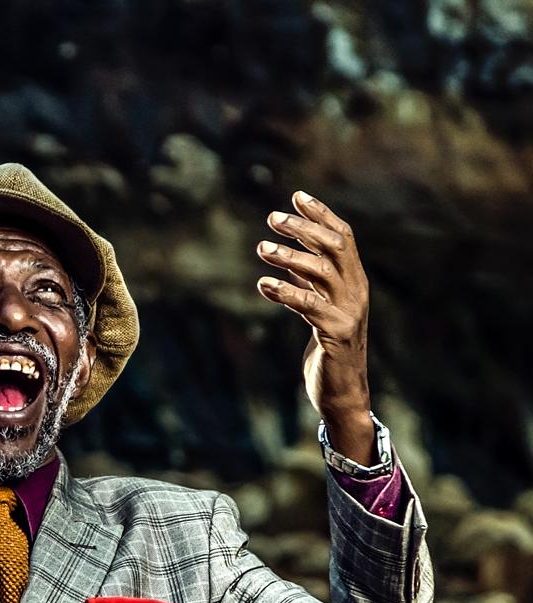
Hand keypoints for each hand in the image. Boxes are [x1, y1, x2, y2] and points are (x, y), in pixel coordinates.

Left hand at [255, 191, 375, 464]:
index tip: (296, 196)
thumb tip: (288, 256)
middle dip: (304, 228)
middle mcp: (356, 291)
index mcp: (354, 281)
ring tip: (262, 248)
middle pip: (335, 246)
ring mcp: (349, 312)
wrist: (342, 391)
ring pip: (322, 272)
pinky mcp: (335, 334)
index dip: (321, 214)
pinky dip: (285, 292)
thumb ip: (309, 283)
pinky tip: (263, 285)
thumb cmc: (328, 348)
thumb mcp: (319, 309)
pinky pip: (309, 306)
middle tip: (271, 219)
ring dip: (290, 256)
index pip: (343, 237)